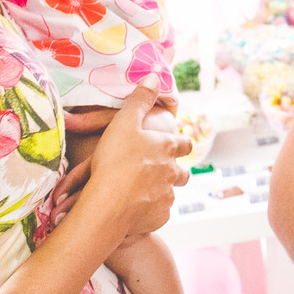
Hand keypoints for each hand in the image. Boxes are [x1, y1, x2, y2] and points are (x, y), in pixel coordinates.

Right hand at [54, 77, 191, 235]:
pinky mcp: (159, 217)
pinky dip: (151, 211)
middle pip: (183, 172)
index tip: (176, 143)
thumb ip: (140, 99)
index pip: (185, 142)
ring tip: (146, 192)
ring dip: (162, 191)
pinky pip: (159, 213)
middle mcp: (173, 172)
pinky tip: (137, 210)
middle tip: (161, 171)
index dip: (180, 142)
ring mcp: (167, 196)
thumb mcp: (124, 122)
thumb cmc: (115, 159)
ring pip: (171, 193)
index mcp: (168, 148)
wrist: (108, 203)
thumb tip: (155, 76)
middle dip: (175, 171)